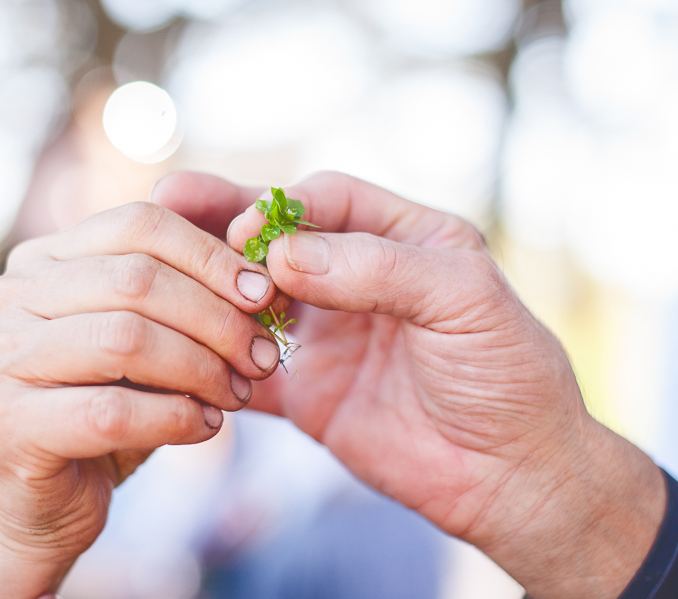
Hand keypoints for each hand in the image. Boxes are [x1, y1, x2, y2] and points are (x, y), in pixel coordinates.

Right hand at [0, 202, 280, 597]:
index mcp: (42, 259)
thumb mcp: (149, 342)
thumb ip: (190, 300)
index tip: (263, 294)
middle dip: (217, 318)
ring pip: (126, 340)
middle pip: (137, 279)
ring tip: (238, 394)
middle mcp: (7, 295)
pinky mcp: (6, 424)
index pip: (138, 223)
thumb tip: (269, 276)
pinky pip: (112, 411)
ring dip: (202, 368)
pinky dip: (176, 417)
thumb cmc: (107, 410)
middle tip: (261, 356)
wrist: (43, 505)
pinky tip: (206, 427)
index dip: (211, 255)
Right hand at [153, 172, 665, 598]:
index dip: (280, 206)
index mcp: (404, 240)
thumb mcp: (463, 301)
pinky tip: (183, 351)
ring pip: (254, 298)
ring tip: (166, 283)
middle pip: (277, 241)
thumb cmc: (508, 375)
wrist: (512, 476)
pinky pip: (249, 366)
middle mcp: (359, 280)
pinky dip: (216, 359)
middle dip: (223, 226)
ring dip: (214, 289)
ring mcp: (329, 335)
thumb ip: (380, 269)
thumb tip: (285, 255)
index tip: (243, 230)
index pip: (327, 200)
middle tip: (168, 209)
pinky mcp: (308, 391)